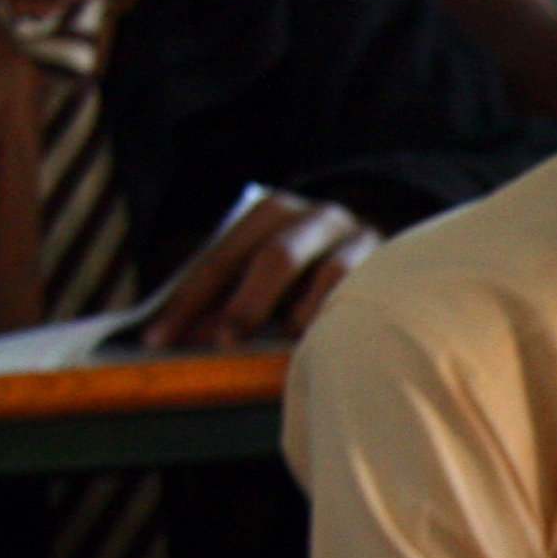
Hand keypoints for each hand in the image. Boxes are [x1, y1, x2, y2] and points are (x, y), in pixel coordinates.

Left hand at [141, 192, 378, 349]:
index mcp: (271, 212)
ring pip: (329, 277)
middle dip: (247, 305)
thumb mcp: (268, 270)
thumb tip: (193, 339)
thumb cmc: (315, 274)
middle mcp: (316, 216)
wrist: (398, 251)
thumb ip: (232, 296)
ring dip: (303, 318)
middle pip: (276, 259)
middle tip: (224, 343)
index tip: (158, 339)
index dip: (188, 301)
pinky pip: (365, 294)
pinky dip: (341, 321)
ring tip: (290, 345)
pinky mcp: (394, 262)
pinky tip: (330, 343)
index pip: (221, 258)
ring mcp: (360, 237)